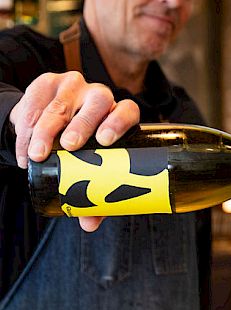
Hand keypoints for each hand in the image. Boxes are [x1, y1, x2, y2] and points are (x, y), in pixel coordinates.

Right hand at [9, 71, 140, 231]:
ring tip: (35, 155)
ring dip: (44, 131)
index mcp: (119, 115)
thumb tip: (89, 225)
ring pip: (60, 105)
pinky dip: (25, 128)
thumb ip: (94, 194)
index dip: (119, 122)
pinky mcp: (45, 83)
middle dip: (79, 126)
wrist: (52, 126)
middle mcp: (99, 96)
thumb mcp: (91, 168)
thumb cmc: (83, 151)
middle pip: (95, 105)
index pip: (127, 111)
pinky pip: (33, 102)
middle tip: (67, 147)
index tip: (106, 141)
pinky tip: (23, 148)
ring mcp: (73, 87)